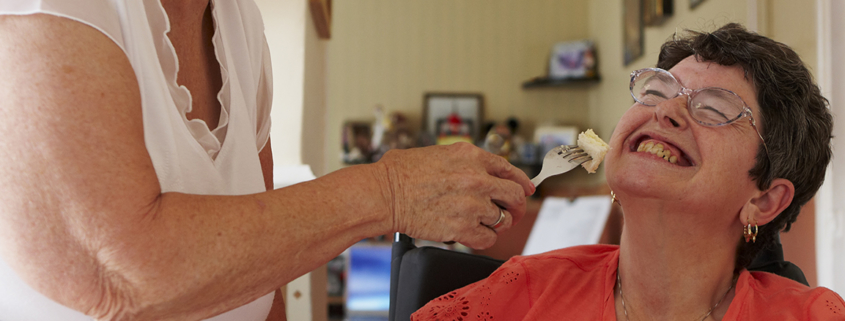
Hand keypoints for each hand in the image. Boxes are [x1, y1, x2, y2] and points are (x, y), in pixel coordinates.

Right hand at [376, 142, 533, 248]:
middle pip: (514, 196)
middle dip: (516, 207)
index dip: (521, 182)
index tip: (526, 189)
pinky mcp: (462, 228)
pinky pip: (487, 239)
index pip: (509, 170)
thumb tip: (484, 173)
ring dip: (494, 223)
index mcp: (471, 156)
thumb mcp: (439, 153)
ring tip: (480, 222)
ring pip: (501, 220)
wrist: (384, 193)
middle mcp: (476, 179)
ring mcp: (471, 204)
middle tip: (511, 213)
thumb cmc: (401, 173)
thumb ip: (466, 162)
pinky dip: (482, 239)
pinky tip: (473, 234)